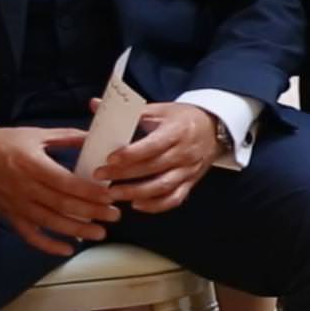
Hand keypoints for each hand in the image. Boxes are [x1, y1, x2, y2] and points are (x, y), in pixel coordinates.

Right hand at [0, 126, 115, 255]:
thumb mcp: (36, 134)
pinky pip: (29, 234)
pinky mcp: (9, 215)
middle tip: (114, 216)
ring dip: (76, 230)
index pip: (66, 183)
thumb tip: (95, 139)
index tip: (110, 196)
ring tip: (99, 233)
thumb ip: (67, 137)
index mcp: (32, 164)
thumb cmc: (3, 142)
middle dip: (91, 212)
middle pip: (62, 205)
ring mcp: (15, 204)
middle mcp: (24, 187)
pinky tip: (68, 249)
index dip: (89, 192)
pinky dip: (48, 244)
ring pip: (49, 222)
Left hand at [95, 103, 221, 213]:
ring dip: (136, 193)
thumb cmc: (183, 118)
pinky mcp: (191, 182)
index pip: (153, 145)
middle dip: (124, 174)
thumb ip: (128, 112)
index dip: (131, 154)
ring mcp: (189, 169)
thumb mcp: (160, 109)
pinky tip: (136, 204)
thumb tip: (95, 104)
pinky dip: (156, 205)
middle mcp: (184, 152)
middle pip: (153, 167)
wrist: (214, 128)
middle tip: (99, 176)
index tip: (110, 158)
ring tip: (113, 194)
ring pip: (162, 186)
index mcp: (177, 130)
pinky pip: (174, 199)